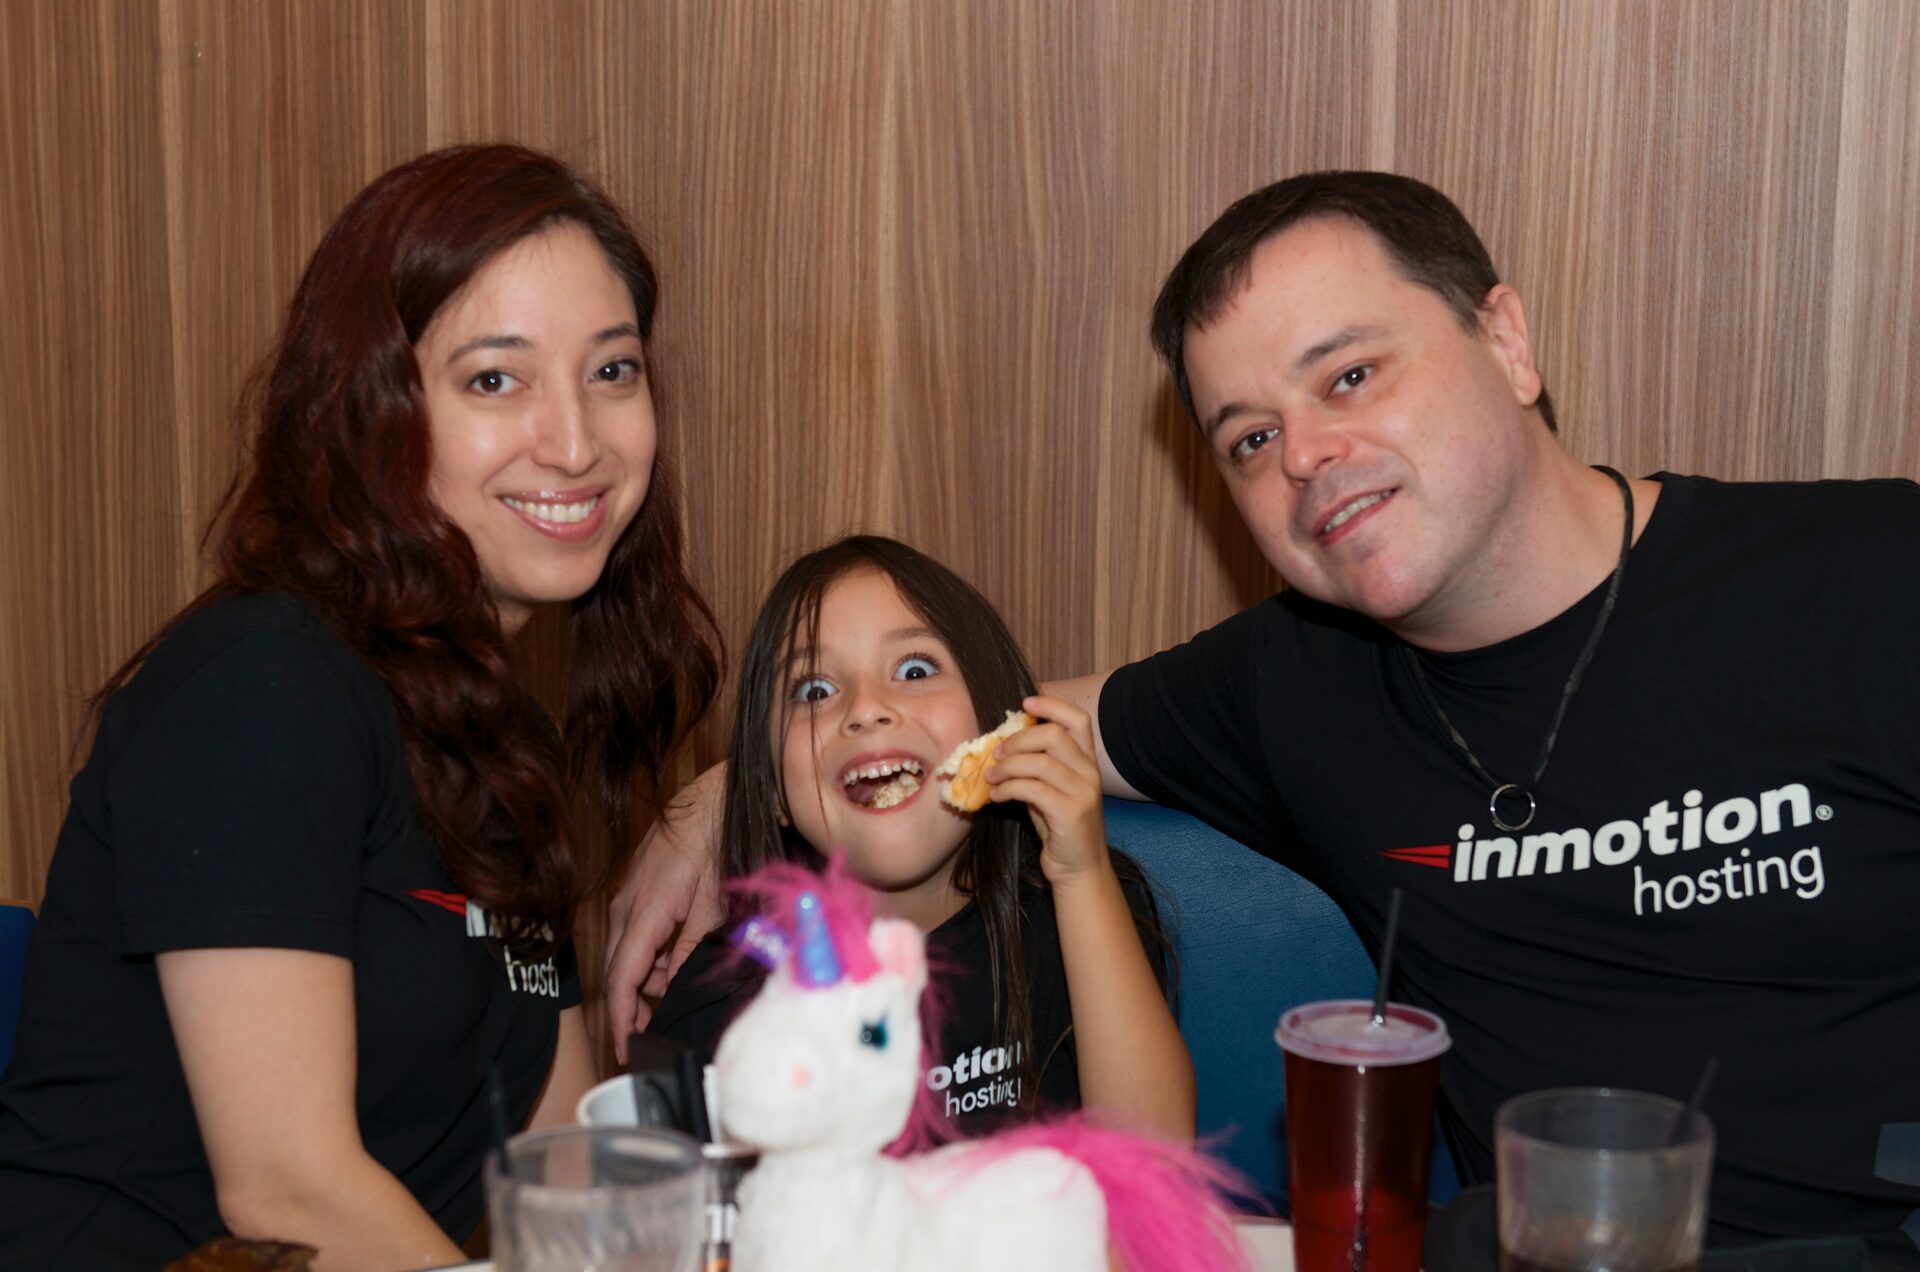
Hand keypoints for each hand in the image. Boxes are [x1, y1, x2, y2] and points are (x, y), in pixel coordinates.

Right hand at [605, 764, 727, 1058]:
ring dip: (642, 981)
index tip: (624, 1048)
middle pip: (617, 971)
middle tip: (649, 1035)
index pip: (622, 978)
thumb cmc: (715, 845)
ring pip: (623, 954)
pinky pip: (631, 936)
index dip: (621, 1018)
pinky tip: (669, 965)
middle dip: (629, 1007)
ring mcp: (626, 897)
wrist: (711, 800)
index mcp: (645, 912)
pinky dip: (646, 958)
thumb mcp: (713, 905)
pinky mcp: (633, 892)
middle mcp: (625, 907)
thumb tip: (674, 988)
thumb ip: (690, 949)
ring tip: (670, 998)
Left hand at [985, 694, 1110, 886]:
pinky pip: (1034, 789)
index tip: (1025, 703)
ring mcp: (1083, 792)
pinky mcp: (1071, 813)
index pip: (1078, 719)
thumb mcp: (1050, 791)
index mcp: (1087, 762)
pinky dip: (1008, 788)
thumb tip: (1001, 747)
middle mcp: (1090, 773)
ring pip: (1041, 762)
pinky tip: (996, 796)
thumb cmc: (1060, 828)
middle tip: (996, 754)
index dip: (1052, 705)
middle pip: (1054, 735)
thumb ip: (1036, 768)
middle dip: (1018, 740)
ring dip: (1008, 766)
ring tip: (990, 777)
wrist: (1079, 870)